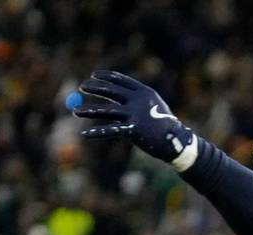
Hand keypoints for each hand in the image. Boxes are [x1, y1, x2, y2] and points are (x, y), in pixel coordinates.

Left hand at [74, 70, 197, 170]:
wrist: (177, 141)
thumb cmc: (164, 123)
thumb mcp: (153, 106)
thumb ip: (136, 99)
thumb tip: (116, 94)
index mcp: (144, 92)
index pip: (120, 80)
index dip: (105, 76)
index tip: (94, 75)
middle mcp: (138, 101)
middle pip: (111, 91)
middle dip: (94, 88)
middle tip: (82, 87)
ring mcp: (135, 115)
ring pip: (106, 111)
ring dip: (88, 111)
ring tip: (75, 112)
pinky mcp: (133, 130)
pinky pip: (111, 131)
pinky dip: (97, 133)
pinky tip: (85, 134)